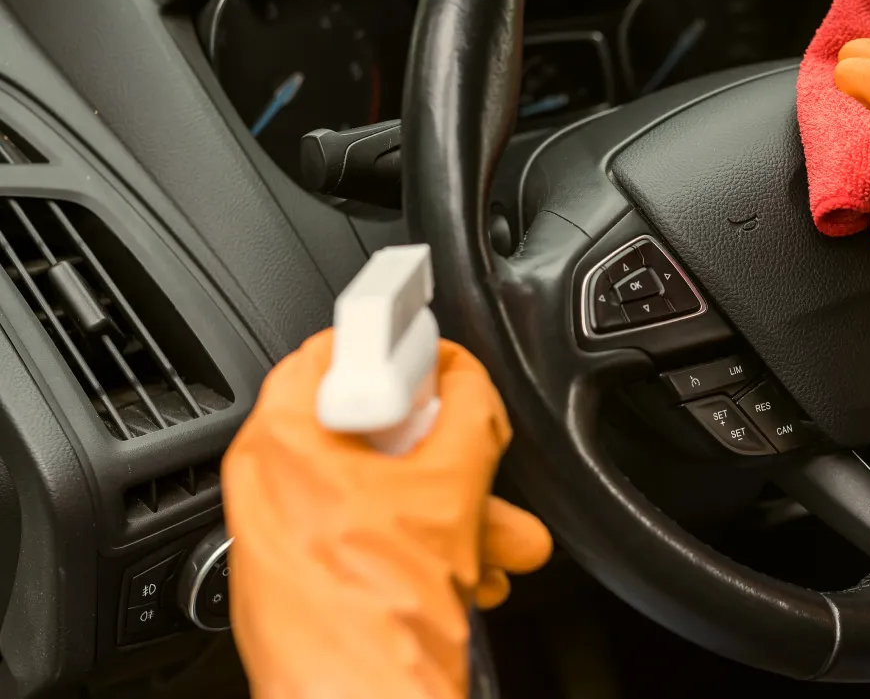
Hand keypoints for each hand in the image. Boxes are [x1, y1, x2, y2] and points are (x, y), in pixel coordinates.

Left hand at [223, 331, 550, 698]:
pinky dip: (421, 543)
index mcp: (279, 446)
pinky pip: (368, 535)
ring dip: (449, 505)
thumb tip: (470, 383)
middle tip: (477, 457)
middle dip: (441, 448)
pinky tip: (471, 569)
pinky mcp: (305, 581)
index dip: (394, 348)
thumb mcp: (451, 489)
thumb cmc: (378, 626)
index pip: (329, 350)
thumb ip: (467, 413)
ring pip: (379, 489)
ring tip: (496, 534)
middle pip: (365, 426)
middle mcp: (267, 487)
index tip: (434, 364)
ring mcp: (283, 538)